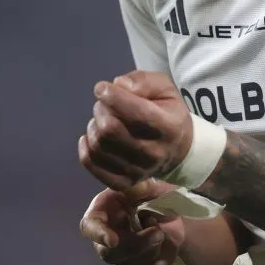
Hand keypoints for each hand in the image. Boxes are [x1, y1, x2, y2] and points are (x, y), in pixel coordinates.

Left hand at [79, 71, 193, 189]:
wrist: (179, 150)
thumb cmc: (168, 113)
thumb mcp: (164, 88)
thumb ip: (142, 81)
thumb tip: (119, 85)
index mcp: (168, 127)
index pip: (135, 113)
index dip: (112, 97)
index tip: (101, 88)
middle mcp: (154, 152)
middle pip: (110, 129)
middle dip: (101, 110)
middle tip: (105, 104)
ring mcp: (138, 171)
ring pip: (98, 145)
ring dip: (94, 126)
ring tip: (103, 119)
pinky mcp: (123, 182)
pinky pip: (91, 163)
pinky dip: (85, 146)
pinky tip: (92, 135)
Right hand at [80, 181, 185, 264]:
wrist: (169, 212)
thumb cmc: (151, 194)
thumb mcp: (149, 185)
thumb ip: (142, 185)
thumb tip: (138, 188)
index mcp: (102, 210)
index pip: (90, 226)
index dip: (98, 234)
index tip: (113, 240)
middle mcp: (105, 235)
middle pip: (108, 253)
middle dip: (136, 245)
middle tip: (158, 233)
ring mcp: (118, 254)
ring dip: (150, 251)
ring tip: (162, 233)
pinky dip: (156, 264)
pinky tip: (166, 250)